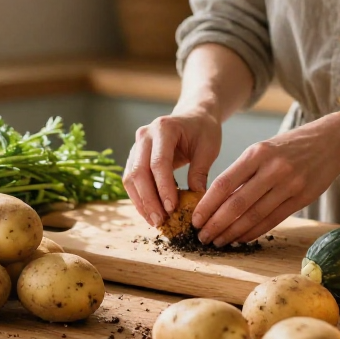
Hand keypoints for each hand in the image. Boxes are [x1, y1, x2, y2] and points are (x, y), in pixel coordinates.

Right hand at [122, 109, 221, 226]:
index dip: (163, 188)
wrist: (193, 117)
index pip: (159, 163)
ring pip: (130, 178)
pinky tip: (150, 212)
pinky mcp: (134, 157)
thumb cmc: (203, 130)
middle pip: (139, 172)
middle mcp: (144, 135)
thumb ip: (201, 171)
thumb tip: (195, 200)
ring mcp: (136, 145)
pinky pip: (131, 180)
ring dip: (141, 202)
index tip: (172, 208)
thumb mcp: (209, 147)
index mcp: (164, 128)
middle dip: (148, 199)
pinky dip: (139, 198)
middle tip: (160, 221)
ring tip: (154, 221)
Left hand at [191, 120, 339, 245]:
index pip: (224, 183)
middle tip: (202, 236)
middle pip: (237, 204)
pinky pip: (272, 220)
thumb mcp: (262, 149)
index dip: (207, 205)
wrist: (331, 142)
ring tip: (218, 241)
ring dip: (233, 232)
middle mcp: (273, 169)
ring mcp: (290, 185)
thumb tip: (215, 202)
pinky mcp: (302, 199)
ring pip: (254, 216)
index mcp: (257, 153)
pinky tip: (240, 238)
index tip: (195, 219)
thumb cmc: (288, 147)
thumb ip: (242, 173)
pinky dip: (253, 232)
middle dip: (216, 224)